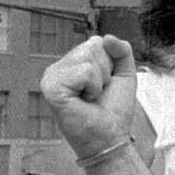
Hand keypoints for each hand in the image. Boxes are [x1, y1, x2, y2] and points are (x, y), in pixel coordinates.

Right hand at [40, 35, 136, 158]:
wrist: (110, 138)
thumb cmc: (113, 111)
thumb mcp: (124, 75)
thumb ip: (122, 52)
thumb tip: (108, 37)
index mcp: (73, 63)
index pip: (97, 42)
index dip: (111, 64)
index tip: (105, 85)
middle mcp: (59, 67)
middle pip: (92, 46)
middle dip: (106, 71)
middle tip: (98, 93)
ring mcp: (52, 76)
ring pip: (87, 57)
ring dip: (99, 80)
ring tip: (91, 97)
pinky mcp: (50, 86)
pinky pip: (83, 71)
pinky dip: (92, 87)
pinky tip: (83, 100)